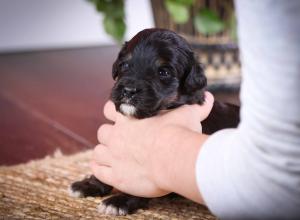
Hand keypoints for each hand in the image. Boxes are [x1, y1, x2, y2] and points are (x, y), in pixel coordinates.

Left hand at [91, 92, 213, 198]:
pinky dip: (99, 169)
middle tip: (120, 141)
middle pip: (102, 132)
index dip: (112, 112)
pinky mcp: (115, 176)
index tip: (119, 117)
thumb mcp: (189, 115)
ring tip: (113, 157)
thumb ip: (197, 106)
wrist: (173, 158)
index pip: (109, 108)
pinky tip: (105, 169)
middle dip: (109, 135)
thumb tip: (209, 97)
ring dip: (104, 153)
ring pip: (98, 151)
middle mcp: (117, 135)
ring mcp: (114, 155)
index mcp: (129, 118)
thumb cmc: (179, 134)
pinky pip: (98, 171)